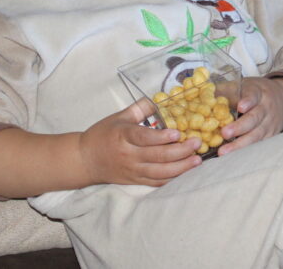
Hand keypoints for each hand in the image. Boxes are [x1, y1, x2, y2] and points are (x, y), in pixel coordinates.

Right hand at [78, 99, 202, 186]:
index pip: (143, 138)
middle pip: (157, 156)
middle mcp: (128, 155)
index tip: (178, 133)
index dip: (161, 137)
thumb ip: (140, 108)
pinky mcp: (136, 181)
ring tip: (197, 160)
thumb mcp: (118, 116)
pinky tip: (186, 172)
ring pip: (160, 172)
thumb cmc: (103, 135)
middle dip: (180, 151)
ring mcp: (133, 170)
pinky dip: (173, 179)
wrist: (85, 160)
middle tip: (197, 143)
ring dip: (181, 167)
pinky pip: (157, 182)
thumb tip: (160, 100)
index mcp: (123, 136)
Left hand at [217, 77, 282, 155]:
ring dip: (240, 145)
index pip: (254, 96)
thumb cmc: (253, 93)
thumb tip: (202, 96)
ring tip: (223, 152)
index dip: (248, 101)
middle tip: (225, 133)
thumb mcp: (241, 86)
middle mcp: (266, 108)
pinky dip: (246, 152)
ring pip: (257, 135)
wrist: (282, 100)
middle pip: (255, 118)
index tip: (240, 107)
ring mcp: (270, 124)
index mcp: (258, 92)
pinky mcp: (271, 137)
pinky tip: (233, 158)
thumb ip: (223, 91)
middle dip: (240, 127)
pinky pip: (259, 145)